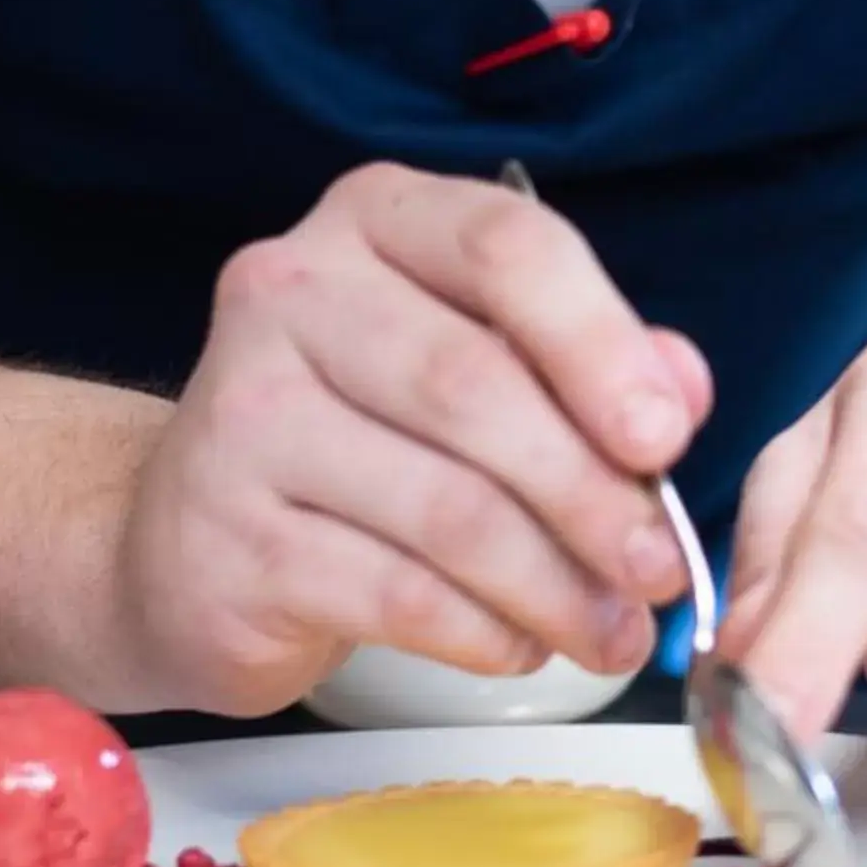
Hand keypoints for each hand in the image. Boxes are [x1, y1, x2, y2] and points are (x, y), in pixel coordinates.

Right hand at [116, 163, 710, 714]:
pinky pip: (396, 593)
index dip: (601, 343)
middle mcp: (291, 292)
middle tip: (659, 570)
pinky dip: (482, 632)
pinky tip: (521, 646)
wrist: (184, 542)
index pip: (507, 247)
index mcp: (376, 220)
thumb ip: (587, 364)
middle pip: (476, 387)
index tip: (665, 438)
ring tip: (611, 631)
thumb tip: (681, 390)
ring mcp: (243, 413)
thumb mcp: (479, 367)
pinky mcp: (227, 537)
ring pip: (444, 507)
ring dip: (553, 584)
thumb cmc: (365, 439)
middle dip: (592, 493)